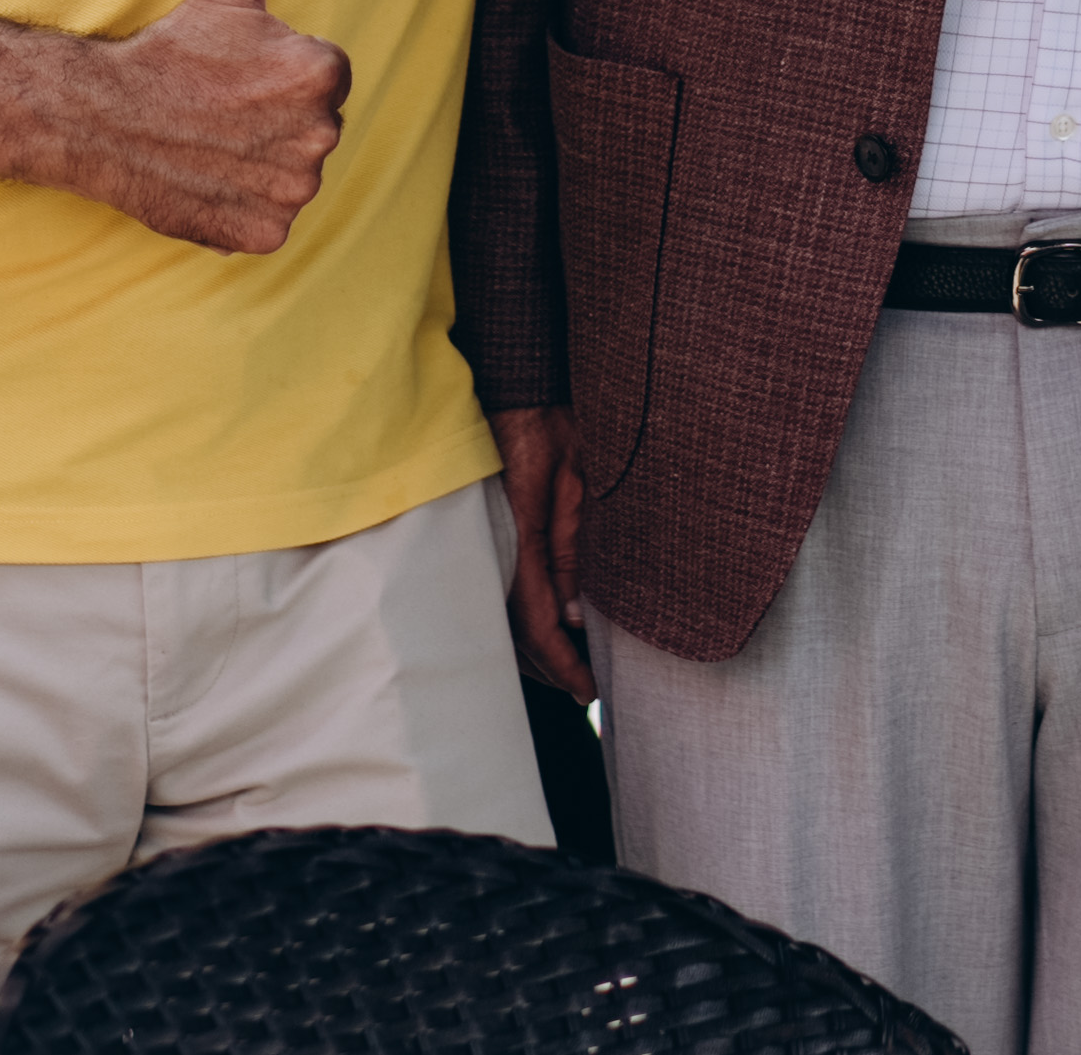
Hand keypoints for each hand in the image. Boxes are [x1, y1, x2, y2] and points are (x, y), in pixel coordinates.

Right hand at [76, 0, 350, 253]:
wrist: (102, 119)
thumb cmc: (170, 48)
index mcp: (322, 72)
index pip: (325, 75)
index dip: (281, 70)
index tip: (239, 71)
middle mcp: (319, 135)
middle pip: (315, 124)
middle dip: (277, 115)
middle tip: (223, 104)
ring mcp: (291, 191)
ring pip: (294, 171)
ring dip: (264, 159)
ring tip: (215, 139)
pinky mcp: (264, 233)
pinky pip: (272, 219)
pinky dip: (246, 205)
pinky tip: (211, 177)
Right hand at [491, 404, 591, 699]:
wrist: (517, 389)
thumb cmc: (552, 427)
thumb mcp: (576, 484)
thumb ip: (573, 548)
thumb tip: (574, 615)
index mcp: (521, 541)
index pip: (537, 622)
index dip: (562, 663)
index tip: (589, 691)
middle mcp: (499, 549)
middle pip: (516, 631)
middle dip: (548, 667)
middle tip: (584, 691)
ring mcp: (492, 543)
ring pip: (505, 617)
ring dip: (533, 649)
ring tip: (566, 671)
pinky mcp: (494, 533)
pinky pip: (504, 591)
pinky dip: (523, 619)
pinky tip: (543, 628)